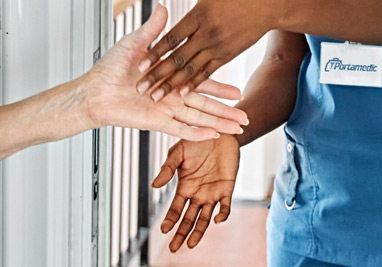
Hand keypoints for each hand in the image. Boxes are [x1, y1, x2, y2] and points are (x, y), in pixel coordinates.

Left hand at [84, 5, 247, 140]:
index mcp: (170, 77)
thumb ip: (154, 29)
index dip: (220, 85)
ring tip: (238, 128)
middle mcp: (171, 95)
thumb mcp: (135, 42)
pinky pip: (180, 128)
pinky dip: (197, 133)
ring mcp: (165, 109)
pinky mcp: (155, 120)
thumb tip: (165, 6)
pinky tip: (213, 136)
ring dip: (218, 123)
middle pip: (205, 103)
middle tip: (245, 113)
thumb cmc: (110, 67)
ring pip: (198, 117)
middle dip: (226, 109)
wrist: (92, 89)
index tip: (238, 89)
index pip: (201, 80)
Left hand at [135, 0, 273, 101]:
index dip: (155, 51)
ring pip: (191, 69)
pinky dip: (194, 84)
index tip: (139, 64)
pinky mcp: (227, 56)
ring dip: (172, 85)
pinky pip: (208, 72)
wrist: (269, 5)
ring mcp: (218, 47)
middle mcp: (208, 33)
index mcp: (200, 14)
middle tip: (139, 87)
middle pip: (177, 57)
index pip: (172, 37)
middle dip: (157, 74)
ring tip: (156, 97)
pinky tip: (182, 94)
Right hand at [152, 135, 240, 250]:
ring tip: (191, 245)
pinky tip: (217, 220)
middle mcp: (198, 194)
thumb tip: (154, 186)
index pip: (176, 209)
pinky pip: (225, 206)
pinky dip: (222, 215)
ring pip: (205, 218)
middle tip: (173, 248)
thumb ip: (167, 169)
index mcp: (185, 187)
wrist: (220, 132)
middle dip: (181, 234)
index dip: (170, 220)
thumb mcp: (178, 152)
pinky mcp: (227, 188)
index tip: (163, 230)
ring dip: (198, 231)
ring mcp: (212, 193)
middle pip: (188, 219)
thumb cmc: (198, 140)